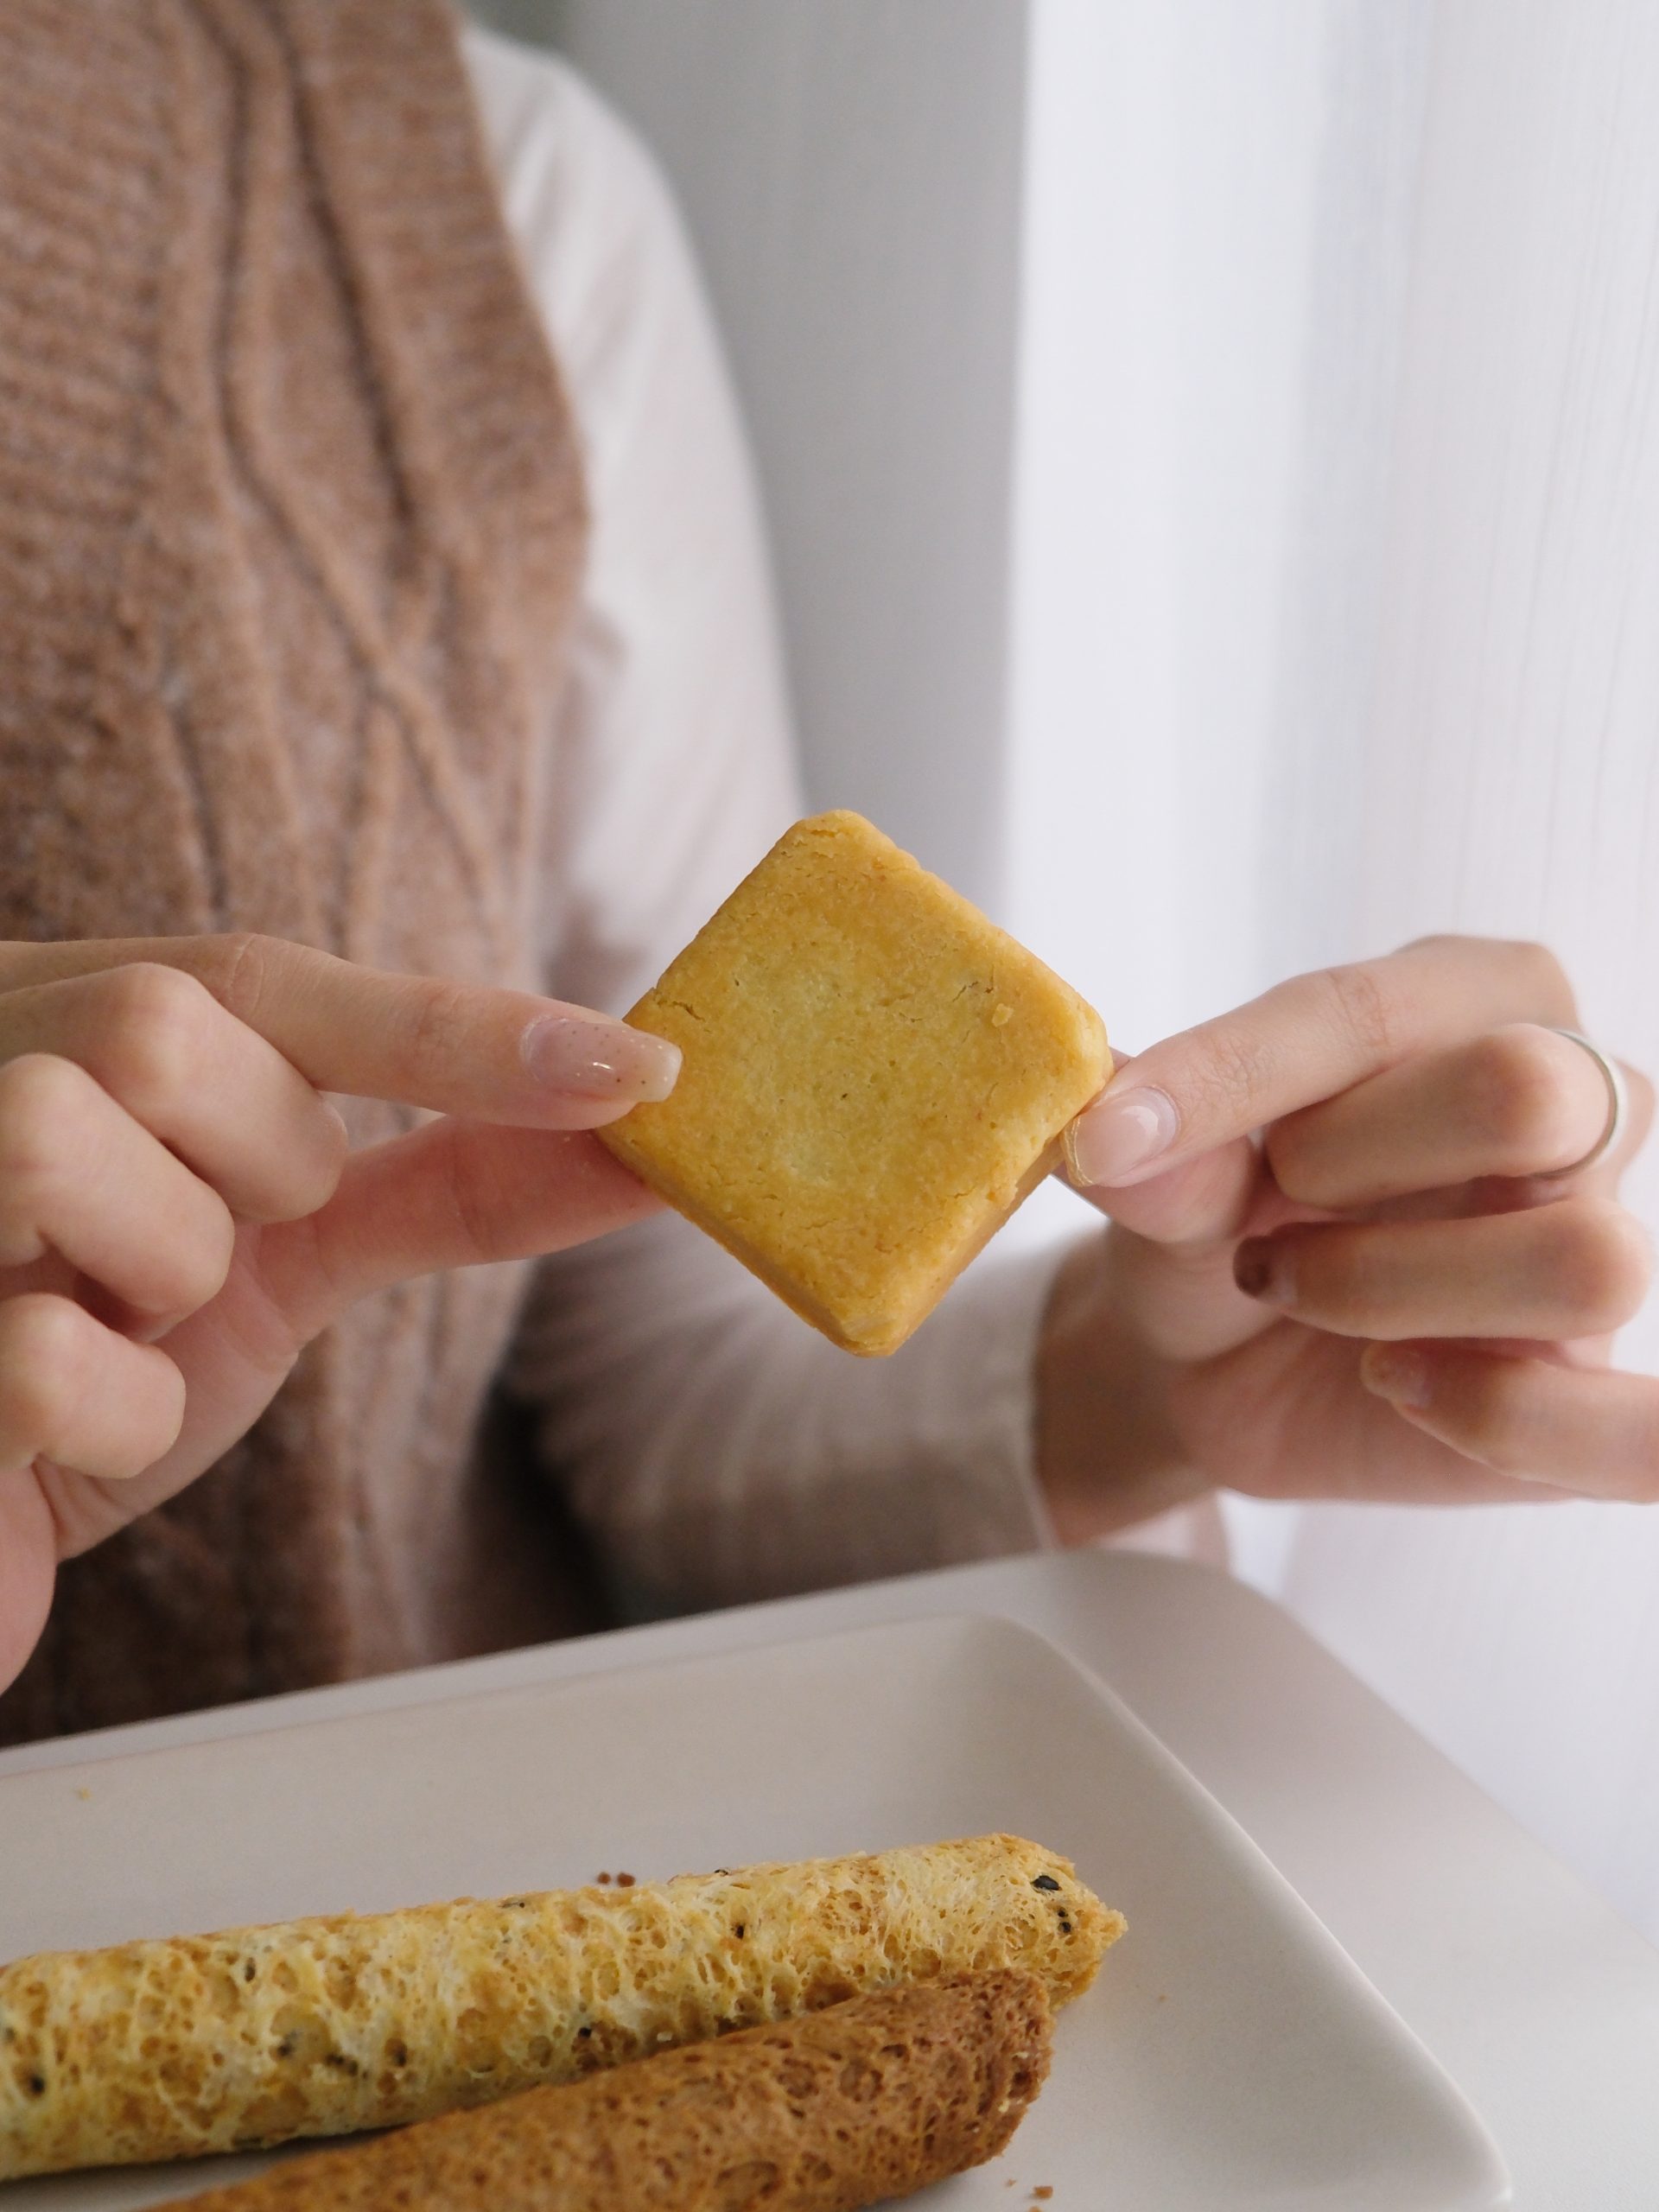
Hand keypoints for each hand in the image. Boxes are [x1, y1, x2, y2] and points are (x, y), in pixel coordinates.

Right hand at [0, 935, 677, 1691]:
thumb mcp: (274, 1253)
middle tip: (202, 1253)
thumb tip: (638, 1125)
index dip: (451, 1026)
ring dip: (159, 1276)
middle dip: (247, 1161)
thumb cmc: (95, 1371)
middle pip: (165, 1023)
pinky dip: (98, 1418)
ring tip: (107, 1329)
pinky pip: (43, 1356)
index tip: (642, 1072)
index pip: (258, 977)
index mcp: (59, 1024)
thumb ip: (440, 1180)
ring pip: (70, 1135)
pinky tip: (42, 1441)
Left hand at [1037, 937, 1655, 1542]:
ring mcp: (1599, 1242)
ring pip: (1581, 1261)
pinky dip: (1502, 1421)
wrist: (1208, 1354)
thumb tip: (1118, 1135)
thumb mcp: (1164, 1174)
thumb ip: (1161, 1152)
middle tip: (1261, 1210)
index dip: (1232, 1073)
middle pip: (1525, 1094)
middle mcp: (1577, 1102)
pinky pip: (1638, 1432)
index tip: (1106, 1136)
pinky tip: (1397, 1389)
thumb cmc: (1214, 1217)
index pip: (1376, 1012)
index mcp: (1477, 995)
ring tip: (1301, 1294)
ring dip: (1390, 1291)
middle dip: (1346, 1162)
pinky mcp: (1599, 1391)